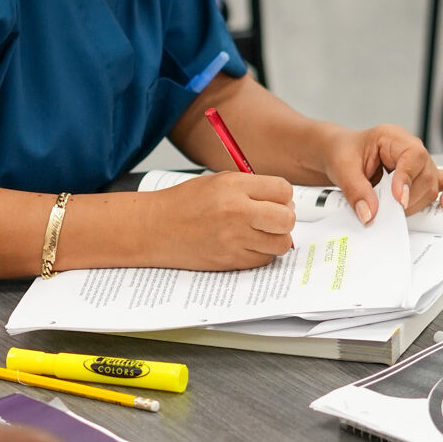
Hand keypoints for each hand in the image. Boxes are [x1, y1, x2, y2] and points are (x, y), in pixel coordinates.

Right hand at [157, 171, 295, 269]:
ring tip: (260, 232)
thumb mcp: (217, 181)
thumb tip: (283, 199)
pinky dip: (261, 253)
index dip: (283, 196)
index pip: (283, 190)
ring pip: (280, 243)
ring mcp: (234, 239)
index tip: (276, 199)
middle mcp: (237, 211)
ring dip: (275, 238)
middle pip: (287, 219)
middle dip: (284, 218)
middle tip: (273, 217)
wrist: (156, 228)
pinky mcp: (231, 260)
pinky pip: (264, 259)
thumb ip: (250, 187)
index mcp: (233, 186)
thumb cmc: (184, 203)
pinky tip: (246, 244)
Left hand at [319, 124, 442, 223]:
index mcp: (393, 137)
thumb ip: (356, 191)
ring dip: (416, 203)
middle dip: (408, 198)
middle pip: (425, 176)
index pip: (412, 156)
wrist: (339, 154)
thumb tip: (370, 214)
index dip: (407, 179)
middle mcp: (411, 148)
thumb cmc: (343, 152)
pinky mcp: (421, 177)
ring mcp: (419, 164)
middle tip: (387, 211)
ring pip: (432, 186)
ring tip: (394, 211)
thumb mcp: (342, 168)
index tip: (398, 200)